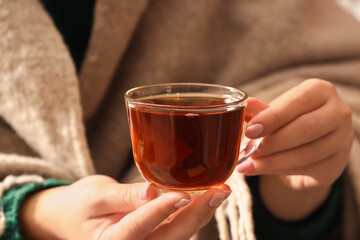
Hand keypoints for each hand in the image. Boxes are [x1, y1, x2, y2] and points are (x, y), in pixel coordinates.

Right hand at [19, 175, 230, 239]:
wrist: (72, 216)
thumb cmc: (80, 205)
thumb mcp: (96, 196)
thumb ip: (124, 196)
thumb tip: (152, 191)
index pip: (141, 225)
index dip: (163, 210)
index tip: (184, 194)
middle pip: (170, 235)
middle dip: (196, 213)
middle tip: (219, 191)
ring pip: (178, 233)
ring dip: (200, 213)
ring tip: (220, 191)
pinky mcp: (155, 235)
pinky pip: (176, 227)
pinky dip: (192, 212)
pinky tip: (206, 196)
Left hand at [237, 79, 352, 219]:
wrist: (311, 145)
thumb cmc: (290, 121)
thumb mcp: (276, 111)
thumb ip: (260, 110)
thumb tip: (245, 107)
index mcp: (321, 91)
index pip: (298, 102)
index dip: (272, 117)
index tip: (249, 131)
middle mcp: (338, 112)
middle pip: (306, 128)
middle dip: (273, 142)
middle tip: (249, 150)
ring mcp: (342, 140)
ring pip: (306, 153)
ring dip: (273, 161)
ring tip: (249, 164)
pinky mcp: (338, 164)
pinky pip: (308, 169)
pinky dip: (280, 170)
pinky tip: (262, 169)